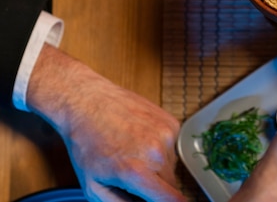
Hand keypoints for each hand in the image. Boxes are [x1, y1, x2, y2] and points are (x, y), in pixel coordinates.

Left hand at [27, 44, 184, 201]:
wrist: (89, 102)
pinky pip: (172, 147)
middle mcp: (156, 153)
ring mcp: (167, 135)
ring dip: (158, 167)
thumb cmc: (86, 144)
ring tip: (134, 153)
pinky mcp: (171, 123)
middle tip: (133, 177)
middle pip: (171, 186)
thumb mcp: (93, 187)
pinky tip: (141, 140)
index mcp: (136, 172)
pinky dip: (160, 149)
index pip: (172, 200)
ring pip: (171, 166)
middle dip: (155, 188)